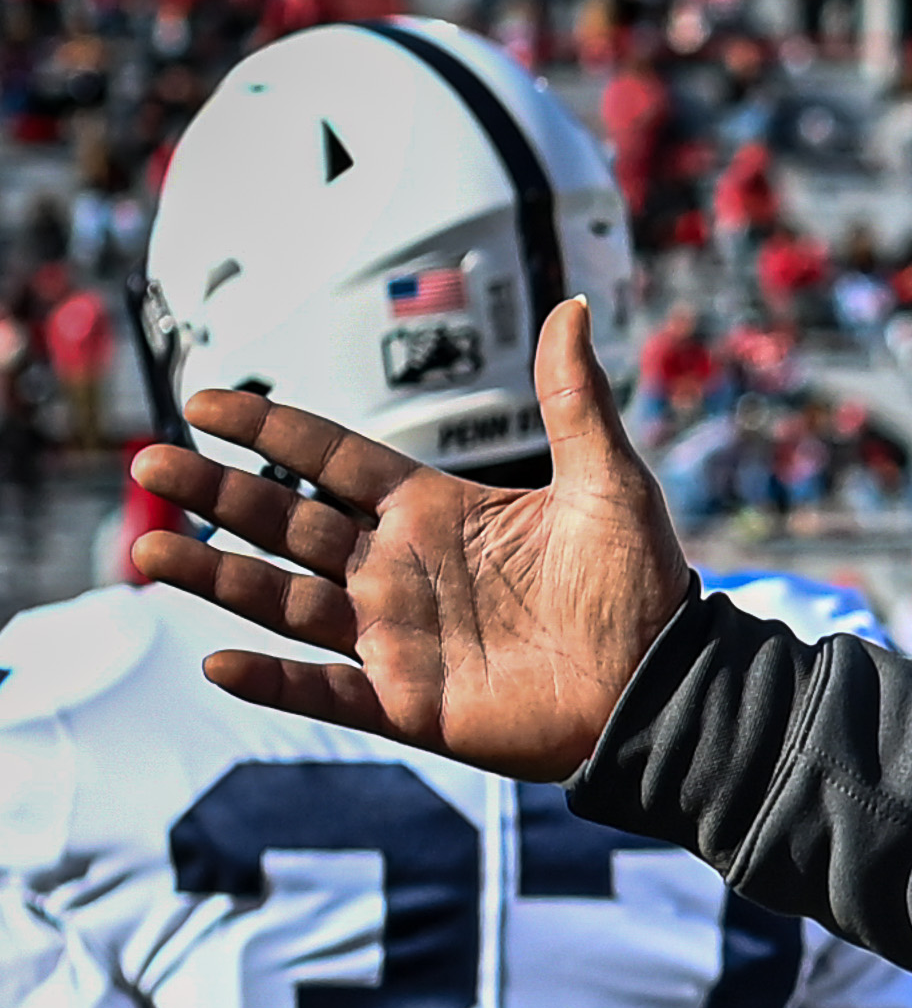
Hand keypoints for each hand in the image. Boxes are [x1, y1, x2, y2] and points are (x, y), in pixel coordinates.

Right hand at [125, 297, 701, 781]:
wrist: (665, 684)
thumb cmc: (643, 587)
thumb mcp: (610, 483)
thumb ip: (575, 401)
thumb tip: (572, 306)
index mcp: (436, 511)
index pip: (330, 458)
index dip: (269, 428)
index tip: (204, 400)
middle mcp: (400, 569)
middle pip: (286, 521)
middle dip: (217, 492)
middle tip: (148, 460)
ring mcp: (397, 637)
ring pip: (285, 599)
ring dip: (217, 576)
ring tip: (148, 549)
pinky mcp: (410, 701)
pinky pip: (325, 690)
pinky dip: (272, 680)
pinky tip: (216, 661)